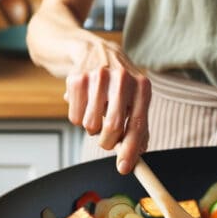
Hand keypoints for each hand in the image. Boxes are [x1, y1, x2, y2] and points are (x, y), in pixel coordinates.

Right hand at [64, 37, 151, 173]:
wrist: (91, 49)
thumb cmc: (117, 82)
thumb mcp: (134, 97)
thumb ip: (138, 126)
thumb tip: (138, 154)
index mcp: (141, 86)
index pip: (137, 124)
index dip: (130, 149)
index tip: (124, 168)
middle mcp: (122, 78)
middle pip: (113, 128)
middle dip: (107, 143)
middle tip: (105, 141)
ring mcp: (98, 77)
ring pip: (91, 125)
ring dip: (91, 129)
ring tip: (95, 114)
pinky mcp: (77, 79)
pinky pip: (74, 117)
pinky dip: (78, 118)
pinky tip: (84, 104)